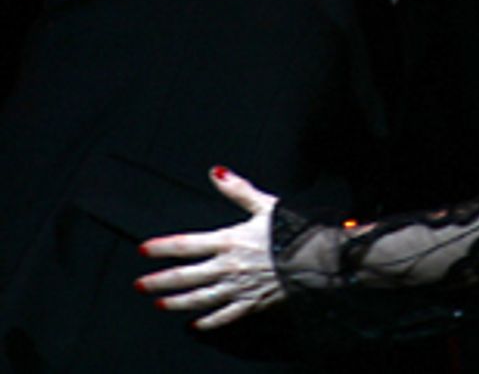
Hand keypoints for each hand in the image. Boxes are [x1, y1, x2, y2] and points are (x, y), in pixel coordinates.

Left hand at [135, 166, 284, 330]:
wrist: (319, 258)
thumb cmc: (295, 229)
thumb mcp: (266, 204)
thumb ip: (238, 190)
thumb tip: (216, 172)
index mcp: (230, 240)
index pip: (186, 244)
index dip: (162, 247)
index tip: (143, 250)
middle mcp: (228, 266)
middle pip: (185, 276)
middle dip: (160, 281)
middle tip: (140, 285)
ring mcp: (238, 287)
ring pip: (199, 298)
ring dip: (177, 302)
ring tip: (160, 304)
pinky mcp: (252, 303)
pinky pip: (224, 315)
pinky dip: (208, 321)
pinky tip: (196, 324)